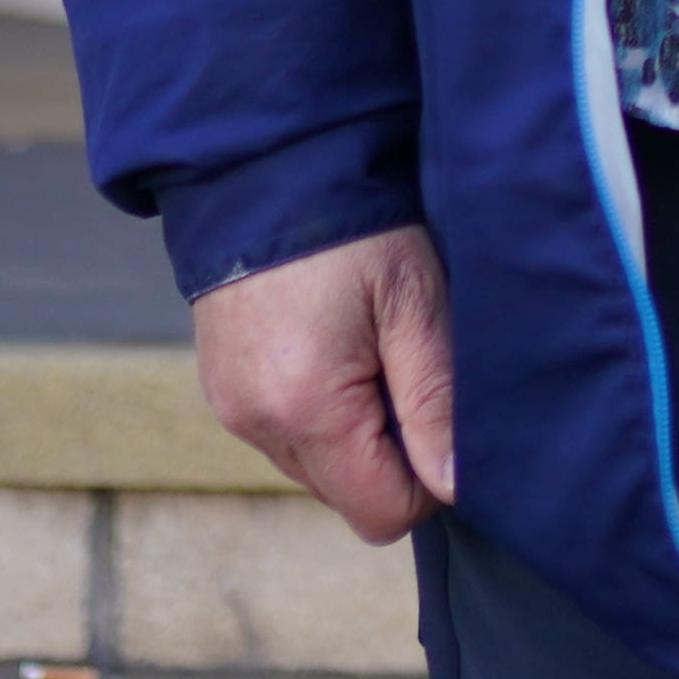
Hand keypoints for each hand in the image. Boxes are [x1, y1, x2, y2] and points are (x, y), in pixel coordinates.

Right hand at [189, 223, 460, 541]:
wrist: (266, 165)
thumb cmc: (353, 228)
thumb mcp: (415, 304)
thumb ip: (436, 403)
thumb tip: (455, 487)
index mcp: (305, 408)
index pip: (381, 513)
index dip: (427, 482)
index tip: (440, 415)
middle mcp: (256, 423)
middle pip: (347, 496)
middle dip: (390, 454)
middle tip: (405, 369)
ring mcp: (231, 408)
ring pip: (317, 468)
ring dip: (354, 433)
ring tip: (369, 351)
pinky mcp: (223, 389)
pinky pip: (286, 435)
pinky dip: (319, 412)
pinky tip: (334, 348)